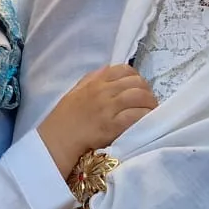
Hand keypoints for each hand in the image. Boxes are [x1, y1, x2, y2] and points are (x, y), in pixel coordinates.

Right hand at [38, 65, 156, 172]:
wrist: (57, 139)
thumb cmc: (65, 118)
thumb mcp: (76, 91)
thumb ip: (92, 79)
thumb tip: (108, 69)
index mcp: (95, 81)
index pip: (124, 70)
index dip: (136, 78)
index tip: (138, 89)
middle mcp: (103, 91)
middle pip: (136, 83)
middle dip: (148, 91)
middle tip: (149, 103)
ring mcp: (108, 108)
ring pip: (139, 97)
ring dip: (150, 104)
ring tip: (151, 112)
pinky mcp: (112, 125)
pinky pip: (136, 115)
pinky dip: (146, 117)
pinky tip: (148, 122)